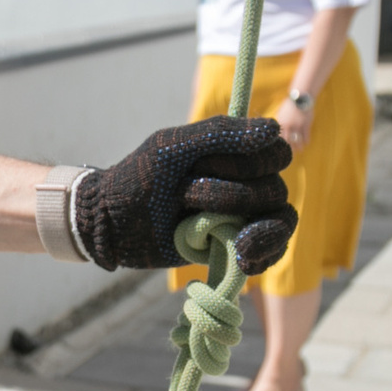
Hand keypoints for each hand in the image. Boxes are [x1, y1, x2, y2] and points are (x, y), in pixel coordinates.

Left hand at [74, 116, 297, 274]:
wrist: (112, 223)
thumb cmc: (138, 178)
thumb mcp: (170, 147)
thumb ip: (218, 133)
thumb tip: (274, 129)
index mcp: (234, 152)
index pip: (277, 153)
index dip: (248, 163)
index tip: (203, 166)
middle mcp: (247, 182)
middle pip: (274, 190)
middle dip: (228, 195)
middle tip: (182, 196)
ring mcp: (245, 216)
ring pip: (280, 221)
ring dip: (252, 229)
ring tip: (233, 243)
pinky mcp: (238, 247)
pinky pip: (273, 251)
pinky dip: (264, 255)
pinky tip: (244, 260)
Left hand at [273, 96, 313, 153]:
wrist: (300, 98)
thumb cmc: (290, 105)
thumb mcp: (281, 113)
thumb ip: (280, 122)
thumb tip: (276, 130)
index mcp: (280, 123)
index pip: (279, 137)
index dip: (281, 144)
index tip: (281, 150)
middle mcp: (288, 126)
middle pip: (288, 141)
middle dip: (289, 148)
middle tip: (291, 153)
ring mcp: (297, 126)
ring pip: (298, 140)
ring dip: (299, 146)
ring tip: (300, 150)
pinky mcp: (306, 124)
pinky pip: (306, 136)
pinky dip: (306, 141)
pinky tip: (306, 143)